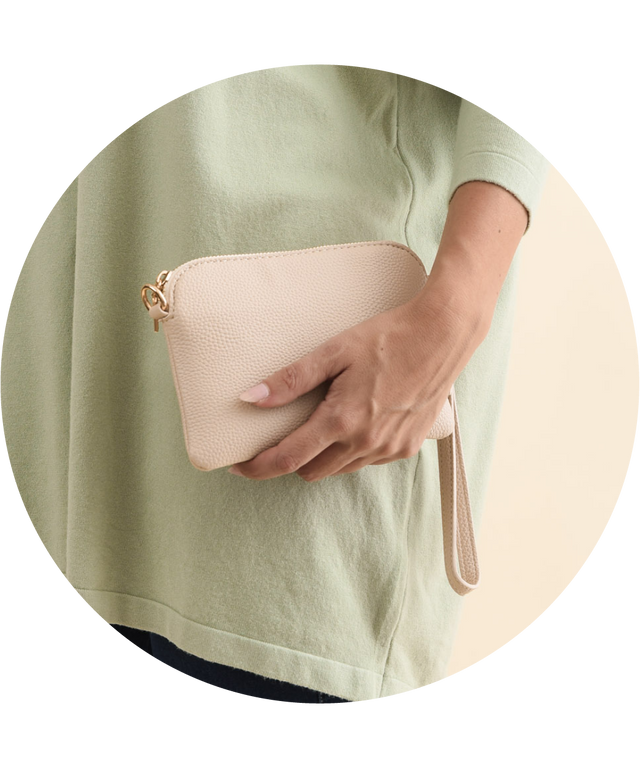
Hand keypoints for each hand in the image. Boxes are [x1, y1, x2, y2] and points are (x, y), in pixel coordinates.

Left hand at [227, 286, 483, 481]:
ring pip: (340, 469)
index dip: (258, 467)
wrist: (442, 335)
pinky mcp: (407, 447)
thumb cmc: (388, 337)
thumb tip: (250, 397)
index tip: (239, 467)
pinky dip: (352, 451)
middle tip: (283, 436)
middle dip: (291, 460)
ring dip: (323, 456)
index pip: (288, 459)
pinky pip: (367, 461)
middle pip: (311, 471)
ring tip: (322, 425)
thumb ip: (291, 379)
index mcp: (341, 420)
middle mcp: (365, 442)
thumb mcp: (334, 351)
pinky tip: (356, 422)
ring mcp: (389, 449)